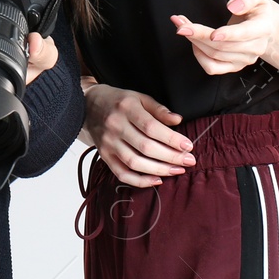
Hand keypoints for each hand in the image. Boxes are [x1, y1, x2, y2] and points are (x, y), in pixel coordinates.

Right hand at [82, 83, 196, 187]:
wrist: (89, 106)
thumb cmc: (120, 102)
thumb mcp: (140, 98)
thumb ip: (159, 110)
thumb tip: (178, 121)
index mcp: (126, 108)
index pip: (151, 127)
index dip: (171, 139)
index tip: (188, 145)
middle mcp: (115, 126)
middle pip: (145, 147)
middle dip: (171, 157)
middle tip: (189, 160)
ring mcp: (108, 144)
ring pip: (135, 163)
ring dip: (159, 170)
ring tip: (177, 170)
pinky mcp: (104, 156)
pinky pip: (122, 174)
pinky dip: (140, 181)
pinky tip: (157, 180)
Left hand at [172, 0, 278, 75]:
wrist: (262, 24)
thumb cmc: (254, 7)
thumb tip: (233, 6)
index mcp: (263, 27)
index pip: (245, 33)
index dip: (228, 34)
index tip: (212, 34)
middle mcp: (256, 47)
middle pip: (223, 45)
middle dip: (199, 34)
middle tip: (180, 24)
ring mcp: (245, 59)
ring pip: (214, 55)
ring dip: (194, 41)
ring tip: (183, 26)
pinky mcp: (234, 66)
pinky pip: (212, 68)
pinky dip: (199, 56)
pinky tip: (194, 43)